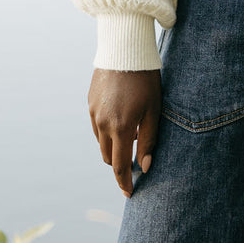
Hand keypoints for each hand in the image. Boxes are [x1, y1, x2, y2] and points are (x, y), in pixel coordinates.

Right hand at [88, 68, 161, 196]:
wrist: (125, 49)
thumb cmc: (146, 79)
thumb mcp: (154, 109)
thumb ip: (149, 139)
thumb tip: (145, 166)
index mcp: (120, 127)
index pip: (118, 166)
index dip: (124, 182)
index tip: (130, 193)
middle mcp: (102, 124)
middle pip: (108, 157)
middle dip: (119, 164)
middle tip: (134, 162)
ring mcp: (93, 113)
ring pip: (101, 142)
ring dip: (113, 146)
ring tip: (131, 135)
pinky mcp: (89, 103)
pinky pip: (96, 126)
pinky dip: (107, 130)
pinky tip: (120, 119)